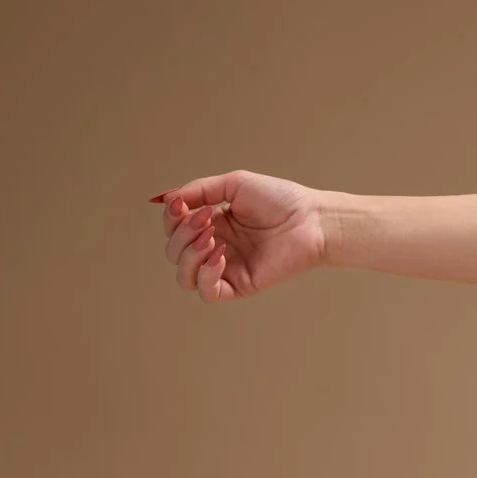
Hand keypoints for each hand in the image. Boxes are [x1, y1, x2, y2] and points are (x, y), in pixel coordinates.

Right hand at [152, 170, 325, 300]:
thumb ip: (198, 190)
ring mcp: (227, 269)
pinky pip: (208, 292)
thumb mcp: (233, 185)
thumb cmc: (280, 199)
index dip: (171, 219)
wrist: (311, 219)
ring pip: (184, 277)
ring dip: (188, 255)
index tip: (183, 205)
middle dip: (182, 235)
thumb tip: (164, 199)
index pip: (173, 229)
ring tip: (212, 238)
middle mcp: (215, 248)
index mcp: (211, 224)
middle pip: (173, 253)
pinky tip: (219, 255)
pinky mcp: (240, 285)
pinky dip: (205, 275)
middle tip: (207, 219)